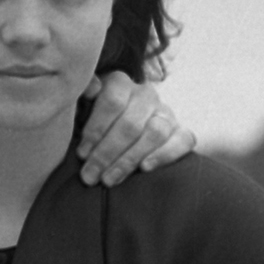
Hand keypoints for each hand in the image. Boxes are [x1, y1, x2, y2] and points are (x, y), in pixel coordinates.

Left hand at [77, 72, 195, 185]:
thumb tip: (91, 89)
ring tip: (109, 180)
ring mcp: (165, 113)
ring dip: (129, 159)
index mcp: (119, 83)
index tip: (81, 154)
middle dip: (107, 153)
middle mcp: (145, 94)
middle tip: (90, 175)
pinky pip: (182, 141)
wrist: (122, 128)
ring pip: (154, 133)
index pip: (112, 102)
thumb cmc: (94, 120)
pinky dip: (165, 155)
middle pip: (130, 124)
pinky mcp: (181, 131)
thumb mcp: (80, 107)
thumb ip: (81, 97)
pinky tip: (145, 168)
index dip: (96, 130)